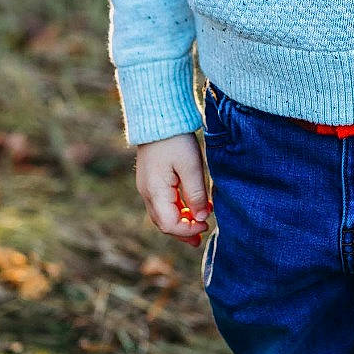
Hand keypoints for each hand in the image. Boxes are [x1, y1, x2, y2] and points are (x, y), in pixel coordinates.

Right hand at [135, 132, 212, 246]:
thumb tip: (201, 218)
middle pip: (163, 223)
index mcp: (155, 191)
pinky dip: (177, 209)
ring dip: (180, 222)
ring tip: (199, 226)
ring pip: (162, 213)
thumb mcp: (191, 167)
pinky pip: (162, 202)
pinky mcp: (151, 179)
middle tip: (201, 237)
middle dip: (183, 231)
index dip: (187, 230)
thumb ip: (196, 195)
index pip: (170, 224)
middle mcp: (147, 192)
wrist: (158, 116)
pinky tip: (191, 208)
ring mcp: (147, 186)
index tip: (206, 225)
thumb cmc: (176, 140)